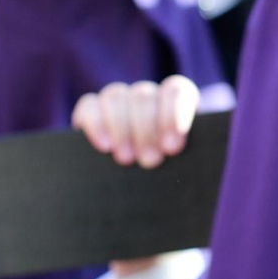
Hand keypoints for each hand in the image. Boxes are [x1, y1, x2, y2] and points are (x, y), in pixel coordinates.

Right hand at [73, 75, 199, 169]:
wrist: (140, 187)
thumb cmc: (171, 173)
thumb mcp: (186, 163)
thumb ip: (188, 154)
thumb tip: (180, 154)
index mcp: (178, 100)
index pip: (177, 91)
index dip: (174, 115)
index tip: (172, 147)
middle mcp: (147, 95)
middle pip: (143, 96)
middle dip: (146, 130)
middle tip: (150, 161)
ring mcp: (119, 98)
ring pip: (115, 96)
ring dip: (121, 128)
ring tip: (126, 159)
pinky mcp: (91, 109)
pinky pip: (89, 105)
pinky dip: (96, 124)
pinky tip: (104, 147)